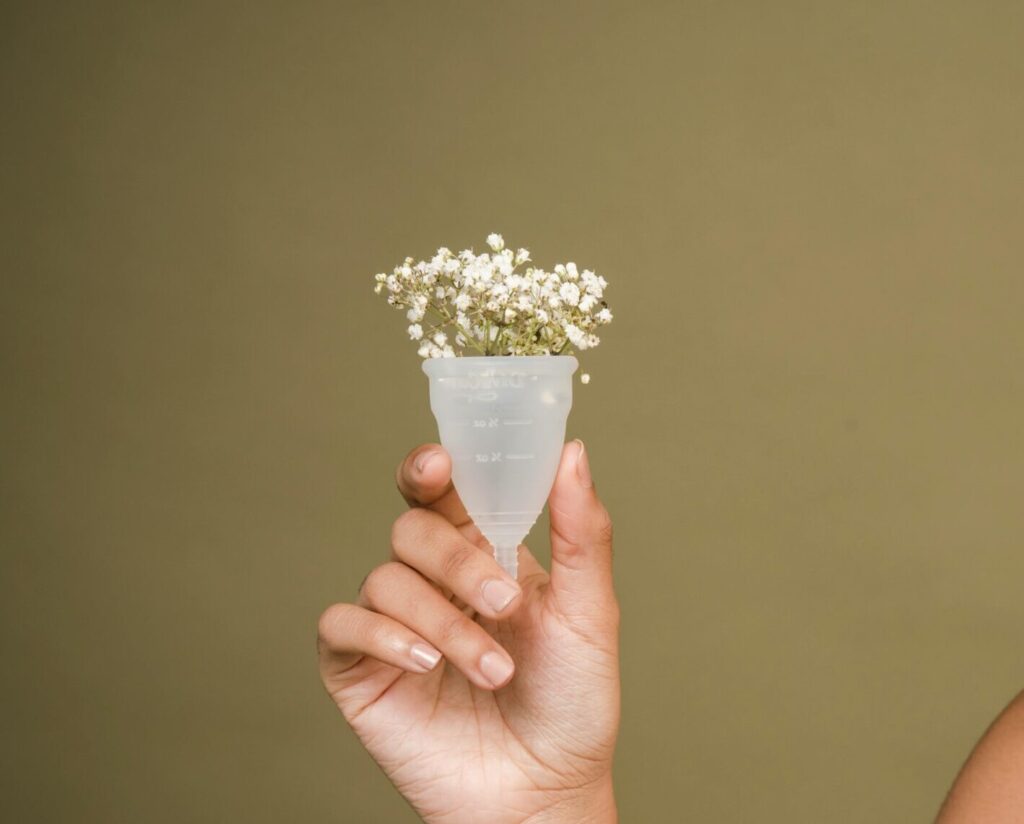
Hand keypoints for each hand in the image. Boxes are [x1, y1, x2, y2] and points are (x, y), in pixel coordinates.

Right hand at [318, 440, 618, 822]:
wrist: (545, 794)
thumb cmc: (571, 704)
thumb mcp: (589, 613)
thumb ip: (581, 533)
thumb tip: (573, 452)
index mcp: (483, 557)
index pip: (442, 494)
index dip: (429, 469)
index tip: (440, 463)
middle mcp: (433, 584)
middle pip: (411, 530)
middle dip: (455, 560)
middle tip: (504, 605)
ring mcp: (395, 626)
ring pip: (384, 580)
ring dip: (442, 622)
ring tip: (493, 671)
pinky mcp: (362, 671)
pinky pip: (342, 626)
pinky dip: (382, 635)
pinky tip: (426, 664)